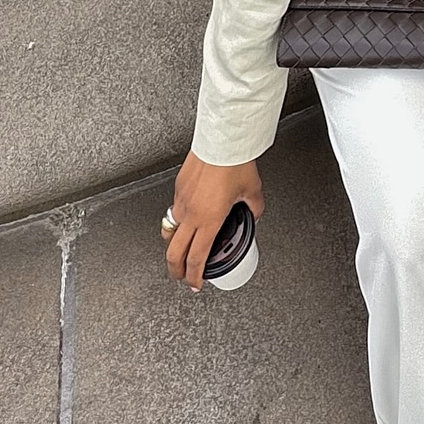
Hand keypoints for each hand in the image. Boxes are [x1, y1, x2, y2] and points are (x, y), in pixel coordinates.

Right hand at [165, 151, 265, 292]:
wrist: (222, 140)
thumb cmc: (235, 163)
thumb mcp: (253, 192)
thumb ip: (254, 209)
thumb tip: (254, 215)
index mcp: (209, 219)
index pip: (196, 257)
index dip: (194, 276)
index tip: (195, 284)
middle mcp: (191, 212)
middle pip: (174, 251)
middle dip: (175, 269)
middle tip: (180, 276)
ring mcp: (181, 199)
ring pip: (169, 230)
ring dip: (171, 245)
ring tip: (178, 249)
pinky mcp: (178, 186)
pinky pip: (174, 210)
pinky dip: (177, 220)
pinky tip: (188, 218)